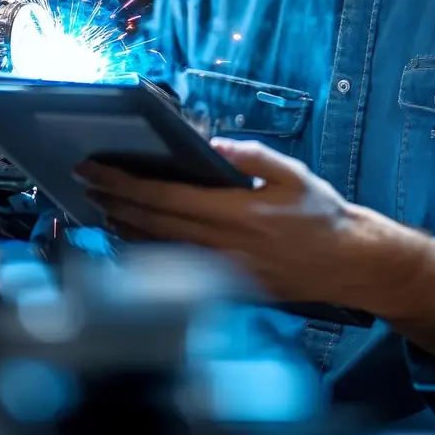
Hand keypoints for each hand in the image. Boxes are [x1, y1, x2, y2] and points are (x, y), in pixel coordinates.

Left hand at [76, 139, 363, 302]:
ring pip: (160, 252)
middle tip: (87, 185)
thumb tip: (214, 145)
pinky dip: (151, 254)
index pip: (165, 199)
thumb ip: (251, 156)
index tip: (98, 171)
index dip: (125, 185)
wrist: (347, 262)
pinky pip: (179, 270)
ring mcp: (224, 273)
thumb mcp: (291, 174)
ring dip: (124, 230)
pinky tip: (135, 241)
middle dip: (113, 203)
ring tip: (100, 209)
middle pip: (152, 226)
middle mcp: (225, 246)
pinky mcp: (228, 289)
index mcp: (238, 213)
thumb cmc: (320, 215)